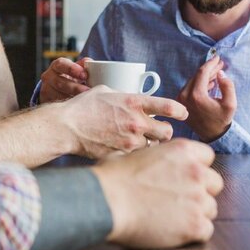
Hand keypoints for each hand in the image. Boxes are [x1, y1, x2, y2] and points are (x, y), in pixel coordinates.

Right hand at [39, 57, 90, 102]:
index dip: (72, 69)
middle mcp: (48, 77)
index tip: (84, 75)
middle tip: (87, 91)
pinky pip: (57, 105)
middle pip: (59, 82)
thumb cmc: (72, 77)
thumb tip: (90, 63)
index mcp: (56, 66)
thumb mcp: (77, 69)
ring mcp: (46, 90)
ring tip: (85, 101)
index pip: (61, 64)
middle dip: (75, 88)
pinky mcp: (47, 102)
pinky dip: (68, 106)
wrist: (59, 88)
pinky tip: (77, 107)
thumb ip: (84, 65)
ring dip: (72, 99)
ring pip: (58, 96)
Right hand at [55, 86, 185, 157]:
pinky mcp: (122, 155)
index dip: (180, 111)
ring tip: (141, 144)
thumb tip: (134, 101)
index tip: (183, 114)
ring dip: (151, 146)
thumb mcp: (106, 91)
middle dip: (166, 133)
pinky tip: (128, 153)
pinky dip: (136, 157)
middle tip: (160, 133)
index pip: (169, 107)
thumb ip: (125, 97)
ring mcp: (129, 141)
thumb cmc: (83, 106)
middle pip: (168, 132)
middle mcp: (136, 122)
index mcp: (134, 102)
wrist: (66, 127)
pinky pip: (137, 158)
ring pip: (154, 148)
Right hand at [92, 139, 222, 247]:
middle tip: (180, 200)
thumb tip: (143, 159)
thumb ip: (150, 156)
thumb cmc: (112, 177)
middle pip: (215, 183)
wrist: (106, 202)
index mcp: (183, 150)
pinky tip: (175, 232)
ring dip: (196, 213)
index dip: (196, 168)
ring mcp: (198, 199)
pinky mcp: (195, 225)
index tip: (183, 177)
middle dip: (201, 191)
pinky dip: (193, 233)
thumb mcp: (132, 154)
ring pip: (211, 208)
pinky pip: (206, 230)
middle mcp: (196, 172)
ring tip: (173, 218)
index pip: (207, 157)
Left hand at [177, 54, 236, 141]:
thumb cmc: (222, 120)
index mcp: (196, 96)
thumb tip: (220, 73)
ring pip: (193, 80)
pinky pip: (190, 86)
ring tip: (217, 72)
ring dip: (205, 75)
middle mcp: (185, 96)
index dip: (211, 63)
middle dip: (209, 68)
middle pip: (197, 75)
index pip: (203, 72)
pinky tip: (210, 82)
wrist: (212, 135)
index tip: (218, 58)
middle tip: (220, 64)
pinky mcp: (180, 101)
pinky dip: (200, 82)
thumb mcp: (231, 104)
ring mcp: (181, 98)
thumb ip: (228, 86)